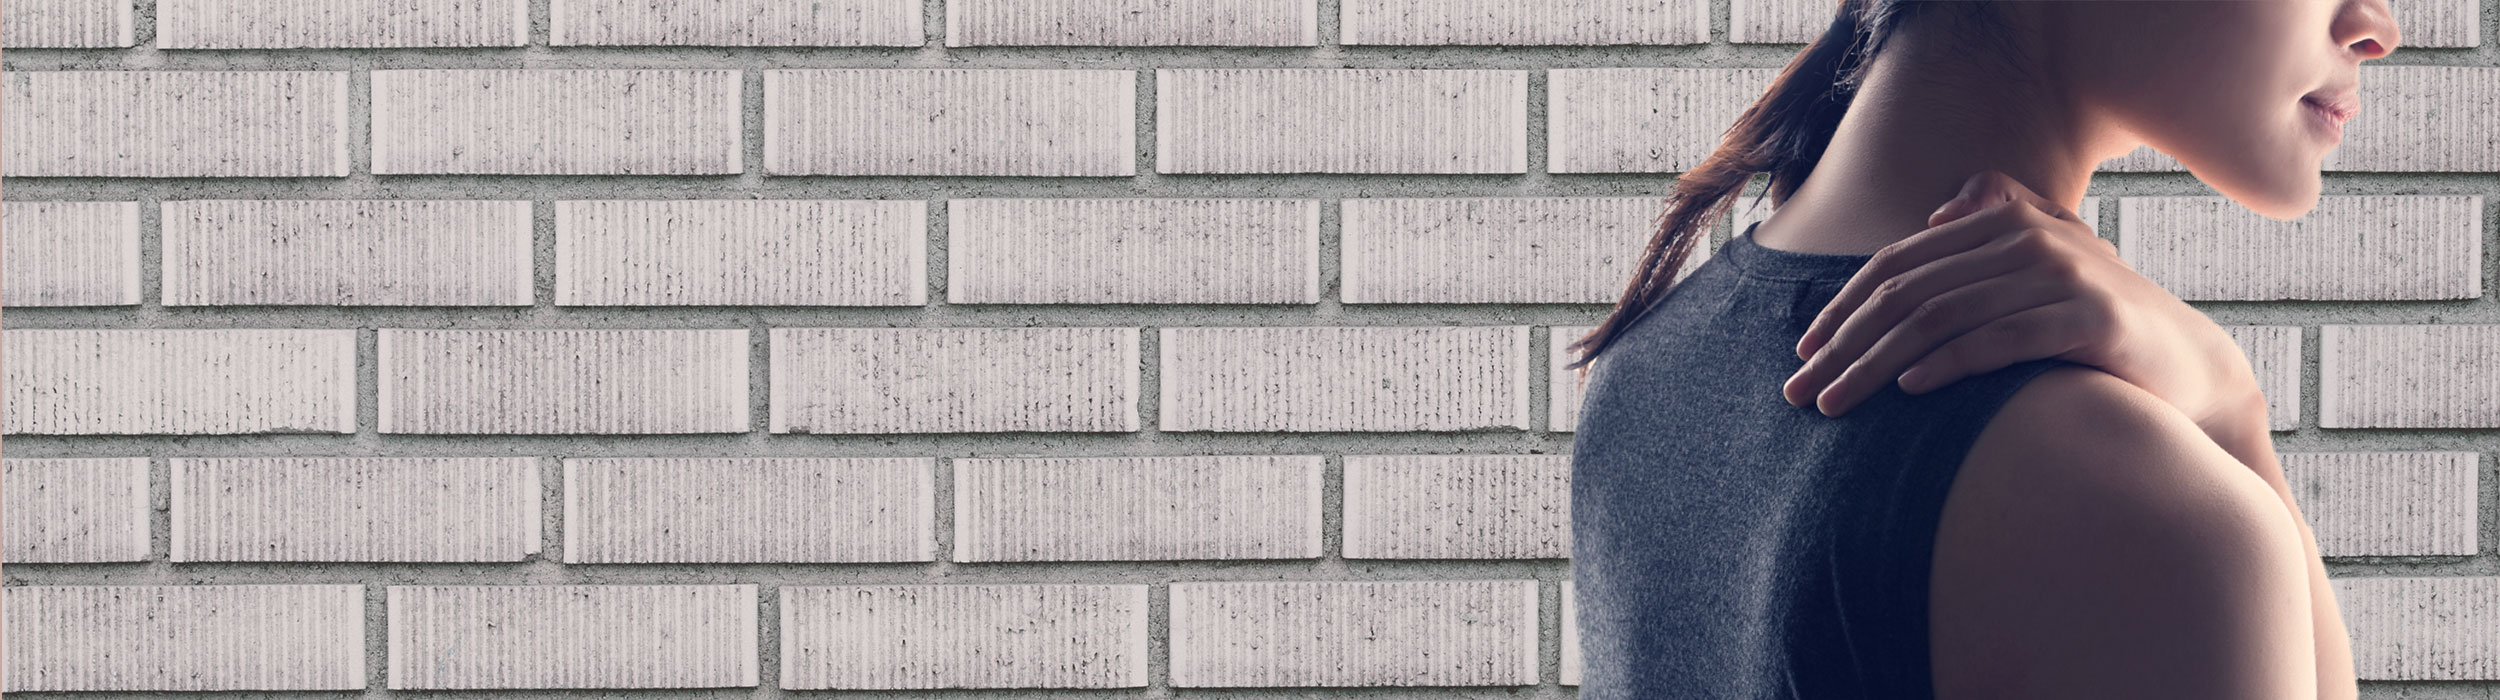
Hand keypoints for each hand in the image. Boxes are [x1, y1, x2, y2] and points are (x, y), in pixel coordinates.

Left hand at [1777, 170, 2268, 453]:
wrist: (2190, 370)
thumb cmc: (2101, 325)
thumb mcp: (2055, 262)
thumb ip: (2007, 218)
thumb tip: (1943, 210)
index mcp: (2009, 222)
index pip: (1902, 263)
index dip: (1844, 305)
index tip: (1803, 351)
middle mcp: (2031, 239)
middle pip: (1910, 292)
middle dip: (1845, 343)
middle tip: (1799, 389)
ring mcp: (2062, 276)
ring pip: (1940, 319)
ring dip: (1875, 364)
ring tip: (1835, 403)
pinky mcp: (2089, 319)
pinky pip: (1997, 341)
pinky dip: (1945, 364)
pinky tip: (1907, 390)